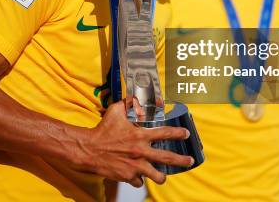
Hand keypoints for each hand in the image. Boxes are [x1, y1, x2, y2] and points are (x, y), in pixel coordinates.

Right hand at [72, 100, 193, 187]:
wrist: (89, 149)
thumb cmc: (103, 129)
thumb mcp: (116, 111)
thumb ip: (129, 104)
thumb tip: (139, 97)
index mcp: (140, 135)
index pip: (165, 133)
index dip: (178, 133)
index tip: (186, 134)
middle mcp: (141, 152)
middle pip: (168, 158)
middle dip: (182, 160)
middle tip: (189, 160)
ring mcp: (135, 166)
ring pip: (157, 176)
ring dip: (161, 176)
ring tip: (162, 175)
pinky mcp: (127, 177)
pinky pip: (139, 182)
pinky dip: (139, 179)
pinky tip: (137, 176)